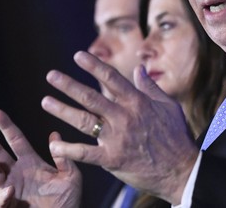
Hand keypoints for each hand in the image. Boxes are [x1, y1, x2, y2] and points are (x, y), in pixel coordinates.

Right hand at [0, 110, 81, 207]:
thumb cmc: (68, 202)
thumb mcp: (70, 177)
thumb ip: (63, 158)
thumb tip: (54, 135)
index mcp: (31, 163)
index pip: (16, 140)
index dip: (6, 127)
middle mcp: (17, 174)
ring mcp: (11, 190)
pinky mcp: (8, 206)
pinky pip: (1, 200)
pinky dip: (3, 195)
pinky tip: (9, 190)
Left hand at [40, 51, 198, 204]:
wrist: (180, 169)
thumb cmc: (176, 136)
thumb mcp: (168, 106)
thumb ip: (150, 87)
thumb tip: (138, 68)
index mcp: (137, 102)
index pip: (111, 78)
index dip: (93, 65)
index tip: (78, 56)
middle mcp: (124, 117)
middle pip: (91, 97)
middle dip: (69, 85)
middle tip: (51, 75)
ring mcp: (117, 138)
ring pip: (84, 121)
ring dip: (62, 110)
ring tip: (45, 101)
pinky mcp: (112, 159)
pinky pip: (85, 153)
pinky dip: (68, 149)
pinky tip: (53, 144)